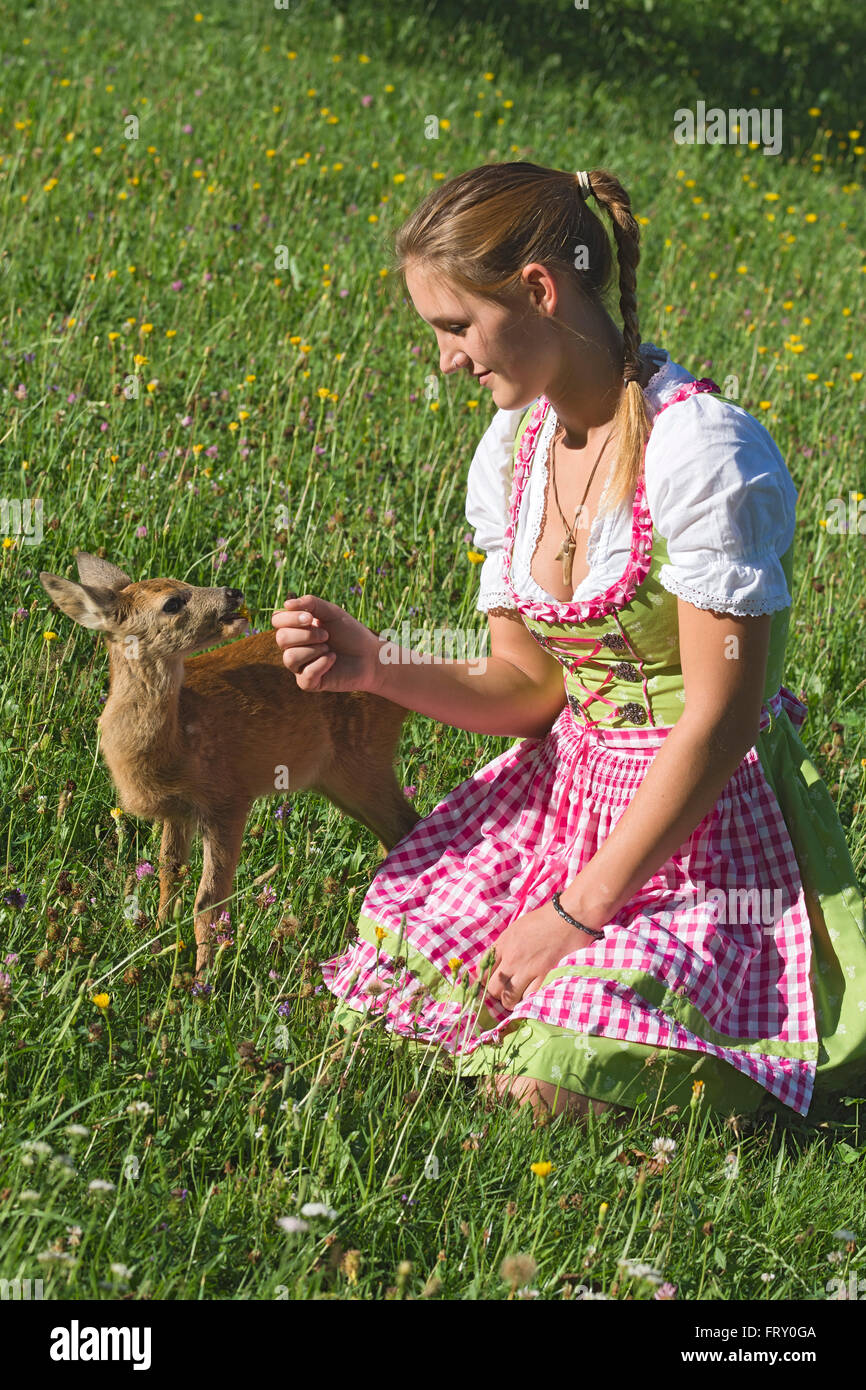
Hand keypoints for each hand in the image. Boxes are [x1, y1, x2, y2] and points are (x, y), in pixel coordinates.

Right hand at [271, 594, 381, 692]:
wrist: (371, 656)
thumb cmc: (351, 634)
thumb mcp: (332, 613)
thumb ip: (311, 604)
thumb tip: (286, 604)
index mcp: (296, 629)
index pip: (277, 621)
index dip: (290, 618)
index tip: (310, 617)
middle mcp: (294, 647)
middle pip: (281, 638)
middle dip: (306, 634)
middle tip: (326, 635)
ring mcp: (300, 666)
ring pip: (290, 658)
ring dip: (314, 650)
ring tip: (329, 649)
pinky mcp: (309, 683)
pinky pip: (305, 675)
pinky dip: (321, 664)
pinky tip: (333, 659)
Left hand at [479, 900, 599, 1010]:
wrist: (568, 916)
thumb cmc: (545, 919)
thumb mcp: (517, 928)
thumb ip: (504, 945)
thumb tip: (498, 963)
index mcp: (503, 944)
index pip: (482, 971)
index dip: (484, 982)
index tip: (491, 984)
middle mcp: (511, 959)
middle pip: (492, 989)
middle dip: (497, 994)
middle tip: (505, 993)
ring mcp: (527, 969)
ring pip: (508, 998)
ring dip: (512, 1001)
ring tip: (518, 998)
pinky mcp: (544, 976)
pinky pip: (529, 998)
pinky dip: (529, 1000)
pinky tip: (532, 997)